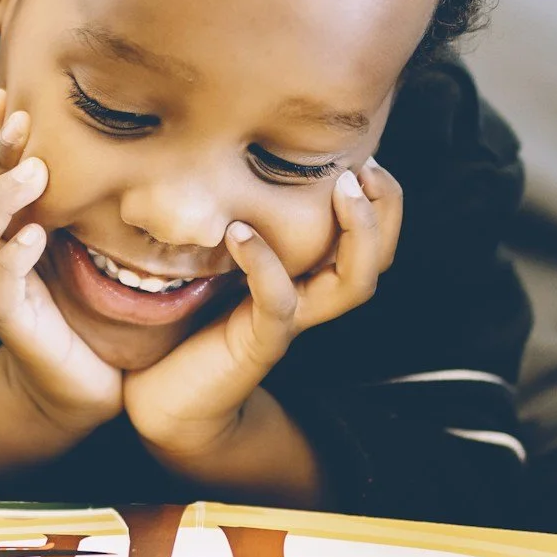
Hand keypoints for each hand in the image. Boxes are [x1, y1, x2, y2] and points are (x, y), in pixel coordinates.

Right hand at [0, 91, 123, 451]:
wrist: (84, 377)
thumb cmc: (81, 298)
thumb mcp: (72, 230)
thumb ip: (65, 187)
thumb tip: (88, 126)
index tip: (9, 100)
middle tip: (23, 127)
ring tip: (34, 174)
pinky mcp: (11, 324)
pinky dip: (9, 259)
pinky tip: (37, 237)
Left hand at [123, 160, 402, 459]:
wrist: (172, 400)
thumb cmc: (192, 323)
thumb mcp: (223, 262)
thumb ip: (242, 224)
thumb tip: (234, 160)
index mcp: (310, 280)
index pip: (373, 242)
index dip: (382, 201)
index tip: (362, 156)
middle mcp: (312, 301)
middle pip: (378, 261)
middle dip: (384, 211)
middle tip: (362, 168)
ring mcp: (291, 323)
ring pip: (352, 284)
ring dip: (355, 233)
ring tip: (338, 188)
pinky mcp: (260, 343)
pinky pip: (278, 302)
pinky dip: (264, 263)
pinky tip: (240, 231)